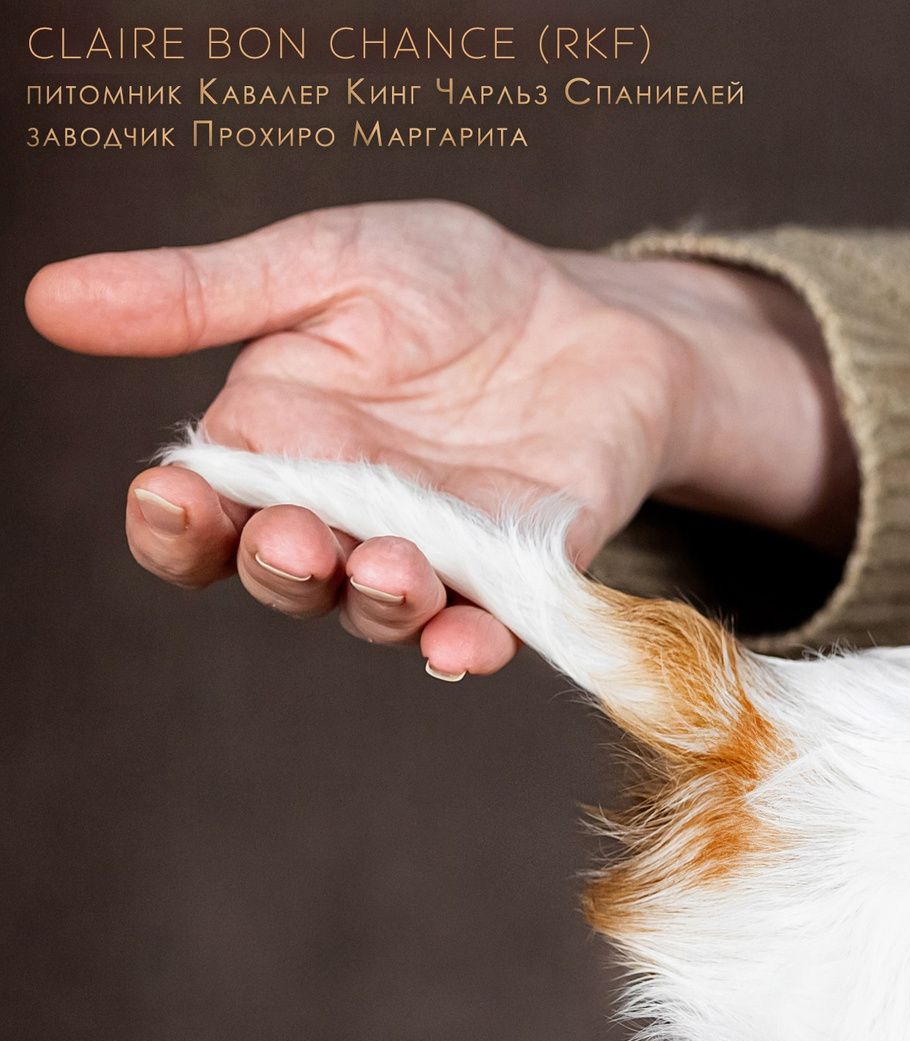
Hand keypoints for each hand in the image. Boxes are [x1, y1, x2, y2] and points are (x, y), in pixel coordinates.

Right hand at [24, 200, 853, 676]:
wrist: (593, 313)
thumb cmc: (450, 286)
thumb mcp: (326, 265)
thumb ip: (204, 295)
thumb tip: (50, 297)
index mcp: (273, 448)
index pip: (198, 515)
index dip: (173, 523)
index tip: (169, 496)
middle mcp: (342, 516)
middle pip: (281, 573)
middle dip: (279, 563)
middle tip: (296, 537)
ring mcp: (433, 552)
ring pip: (377, 610)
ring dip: (372, 602)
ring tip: (386, 569)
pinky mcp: (523, 569)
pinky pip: (486, 624)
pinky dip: (471, 643)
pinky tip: (465, 646)